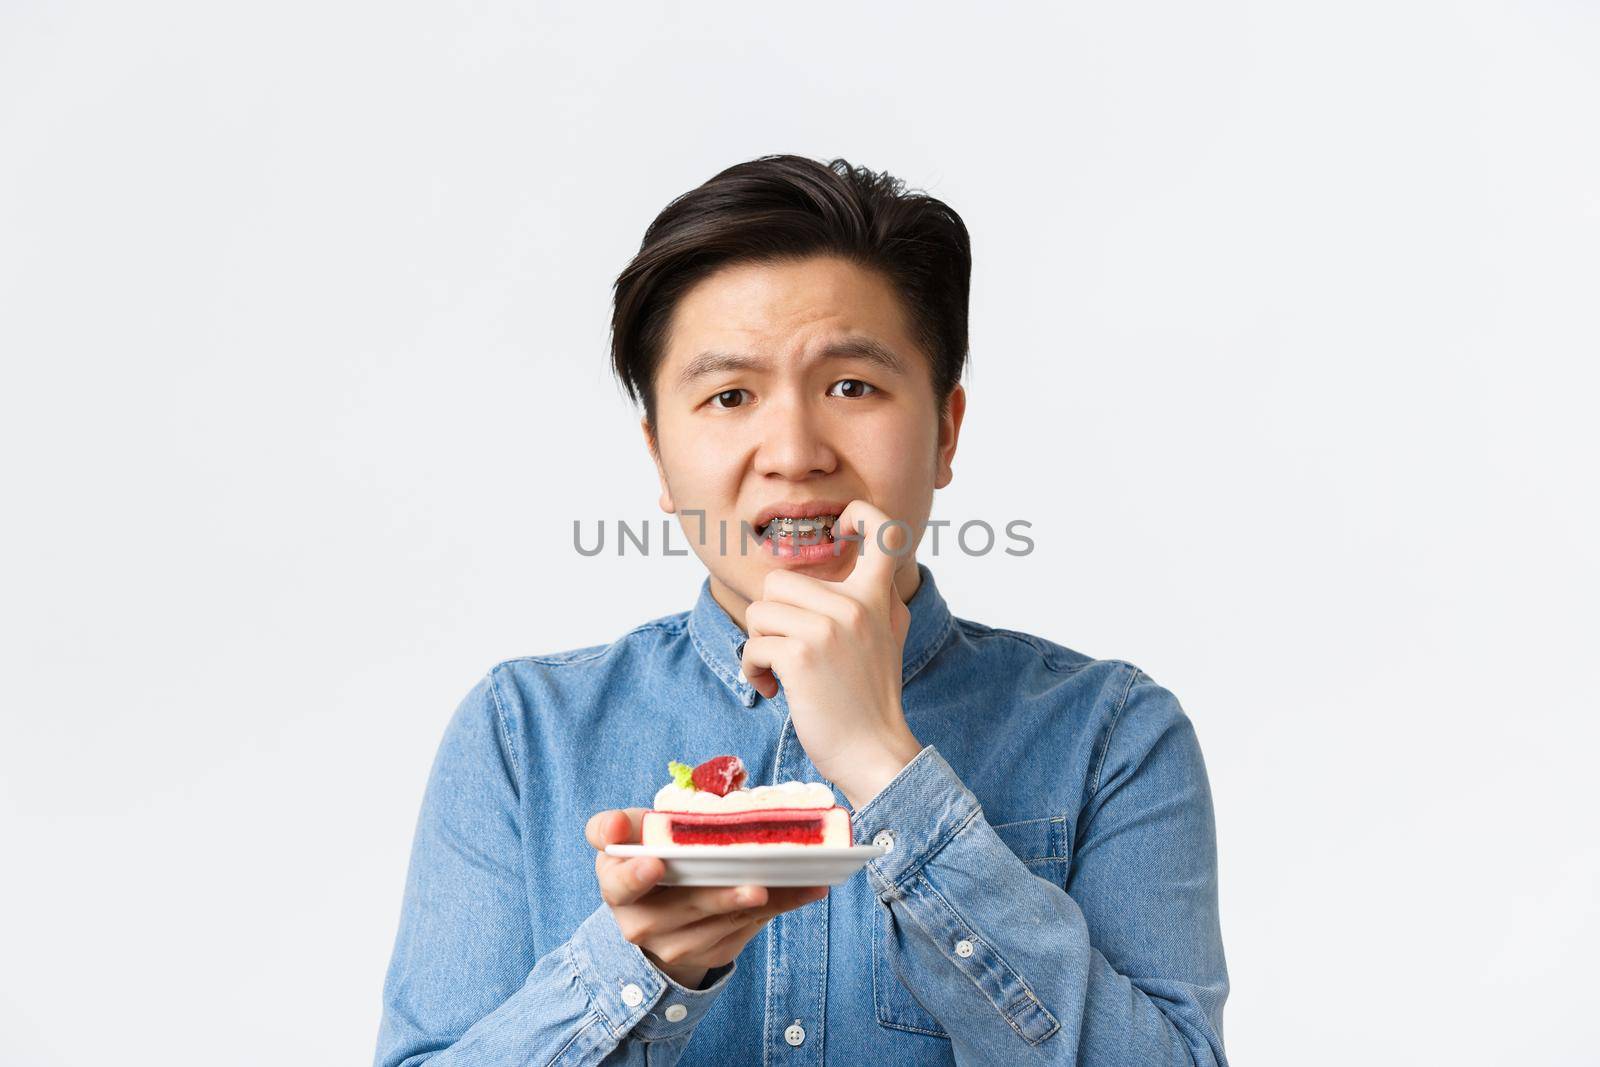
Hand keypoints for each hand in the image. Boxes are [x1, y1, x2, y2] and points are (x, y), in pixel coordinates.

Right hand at [586, 809, 828, 989]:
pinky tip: (805, 888)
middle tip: (756, 885)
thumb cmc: (647, 858)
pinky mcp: (711, 952)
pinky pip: (749, 927)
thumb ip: (617, 826)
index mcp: (618, 886)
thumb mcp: (629, 838)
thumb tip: (612, 826)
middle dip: (722, 896)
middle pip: (686, 907)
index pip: (621, 885)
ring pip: (724, 920)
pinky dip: (780, 906)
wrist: (657, 913)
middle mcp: (642, 924)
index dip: (636, 876)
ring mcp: (676, 945)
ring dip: (765, 900)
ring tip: (797, 879)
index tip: (656, 865)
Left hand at [739, 498, 924, 807]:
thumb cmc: (869, 699)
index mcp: (880, 597)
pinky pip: (753, 645)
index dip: (859, 515)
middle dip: (771, 616)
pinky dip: (752, 670)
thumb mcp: (887, 635)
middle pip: (780, 579)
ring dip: (758, 645)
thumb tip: (850, 557)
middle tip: (786, 648)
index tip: (839, 531)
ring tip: (778, 672)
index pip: (884, 529)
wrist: (874, 753)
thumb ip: (871, 597)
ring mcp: (830, 628)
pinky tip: (771, 689)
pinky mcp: (802, 656)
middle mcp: (858, 605)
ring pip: (760, 610)